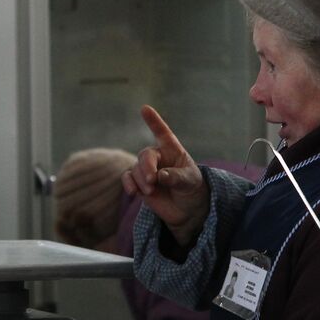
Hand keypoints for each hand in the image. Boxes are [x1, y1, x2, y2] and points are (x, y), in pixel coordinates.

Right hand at [121, 105, 208, 245]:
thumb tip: (160, 175)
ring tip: (151, 191)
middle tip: (152, 181)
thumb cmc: (191, 189)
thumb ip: (176, 177)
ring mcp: (147, 170)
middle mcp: (158, 157)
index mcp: (173, 151)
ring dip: (141, 180)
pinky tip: (133, 193)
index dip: (154, 121)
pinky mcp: (138, 182)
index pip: (162, 133)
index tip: (145, 108)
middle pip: (146, 155)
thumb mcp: (190, 182)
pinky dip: (128, 184)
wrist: (186, 210)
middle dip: (147, 167)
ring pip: (136, 168)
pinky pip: (128, 178)